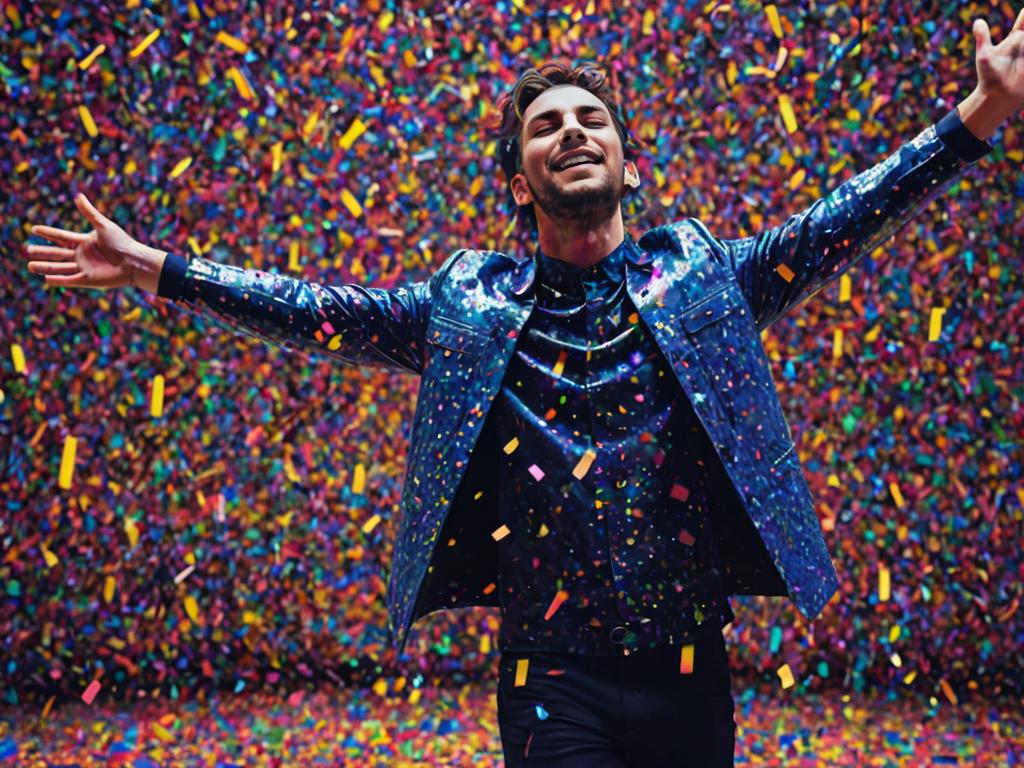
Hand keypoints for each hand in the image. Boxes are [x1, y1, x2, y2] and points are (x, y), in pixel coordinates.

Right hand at [23, 193, 166, 291]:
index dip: (47, 233)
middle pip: (57, 253)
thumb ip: (89, 212)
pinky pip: (70, 280)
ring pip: (60, 267)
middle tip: (27, 249)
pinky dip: (59, 280)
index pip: (60, 237)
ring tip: (30, 265)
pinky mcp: (89, 280)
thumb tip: (78, 195)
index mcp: (83, 241)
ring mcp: (84, 268)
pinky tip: (46, 279)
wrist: (135, 261)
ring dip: (45, 267)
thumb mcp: (103, 225)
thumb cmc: (122, 242)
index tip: (34, 229)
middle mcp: (81, 255)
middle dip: (42, 252)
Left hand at [972, 8, 1023, 103]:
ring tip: (1018, 65)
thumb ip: (983, 38)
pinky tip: (1022, 67)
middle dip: (1022, 42)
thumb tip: (977, 21)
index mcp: (1016, 37)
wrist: (997, 97)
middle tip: (1018, 50)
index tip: (1023, 18)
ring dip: (1023, 50)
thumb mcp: (985, 56)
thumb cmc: (989, 76)